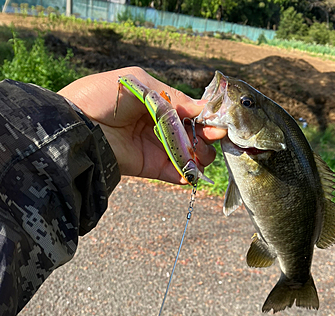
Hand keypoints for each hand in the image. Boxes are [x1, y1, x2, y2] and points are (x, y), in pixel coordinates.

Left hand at [58, 67, 226, 184]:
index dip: (203, 116)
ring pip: (185, 154)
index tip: (218, 120)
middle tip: (215, 138)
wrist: (77, 125)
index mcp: (154, 102)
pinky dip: (186, 174)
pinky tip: (193, 172)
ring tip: (202, 155)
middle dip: (205, 136)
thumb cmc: (103, 96)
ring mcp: (152, 147)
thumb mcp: (141, 83)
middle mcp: (155, 125)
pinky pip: (173, 172)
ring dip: (199, 155)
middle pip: (190, 134)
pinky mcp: (147, 166)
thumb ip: (172, 97)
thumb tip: (201, 108)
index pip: (186, 111)